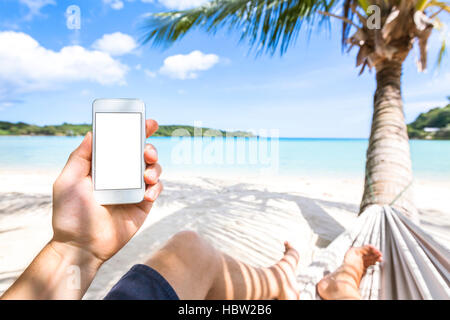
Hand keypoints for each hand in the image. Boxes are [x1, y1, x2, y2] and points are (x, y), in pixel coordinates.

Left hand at [51, 119, 161, 264]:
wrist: (82, 246)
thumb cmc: (70, 214)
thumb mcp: (68, 181)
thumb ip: (80, 156)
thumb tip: (92, 132)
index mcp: (105, 166)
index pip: (123, 144)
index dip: (137, 131)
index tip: (148, 122)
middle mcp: (121, 175)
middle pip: (142, 154)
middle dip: (150, 147)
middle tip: (147, 151)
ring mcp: (134, 189)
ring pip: (154, 169)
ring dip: (155, 167)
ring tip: (147, 176)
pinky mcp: (143, 205)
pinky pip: (157, 189)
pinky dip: (157, 187)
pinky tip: (148, 193)